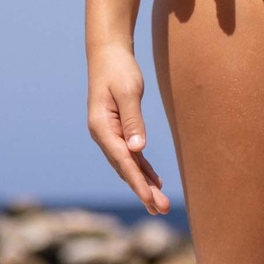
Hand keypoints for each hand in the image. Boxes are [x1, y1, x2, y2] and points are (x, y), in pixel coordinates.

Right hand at [87, 43, 170, 214]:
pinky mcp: (118, 129)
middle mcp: (103, 135)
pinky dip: (142, 168)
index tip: (150, 199)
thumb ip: (132, 119)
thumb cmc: (119, 69)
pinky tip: (154, 181)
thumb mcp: (127, 91)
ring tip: (160, 204)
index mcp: (102, 128)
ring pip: (128, 165)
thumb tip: (138, 149)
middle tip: (161, 209)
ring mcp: (109, 134)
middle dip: (142, 190)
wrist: (108, 54)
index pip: (122, 161)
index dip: (137, 182)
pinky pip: (131, 154)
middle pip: (125, 168)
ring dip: (143, 184)